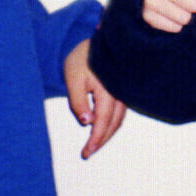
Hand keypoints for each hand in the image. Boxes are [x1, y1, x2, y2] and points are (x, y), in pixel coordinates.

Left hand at [65, 37, 127, 159]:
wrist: (96, 43)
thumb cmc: (82, 59)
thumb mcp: (73, 78)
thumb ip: (78, 101)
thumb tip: (87, 122)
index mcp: (107, 90)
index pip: (103, 121)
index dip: (96, 139)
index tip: (86, 152)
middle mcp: (119, 93)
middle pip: (114, 124)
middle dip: (101, 141)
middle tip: (88, 153)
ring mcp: (123, 92)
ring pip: (119, 120)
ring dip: (108, 134)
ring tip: (94, 145)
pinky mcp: (122, 91)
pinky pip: (120, 112)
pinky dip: (112, 124)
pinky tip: (102, 128)